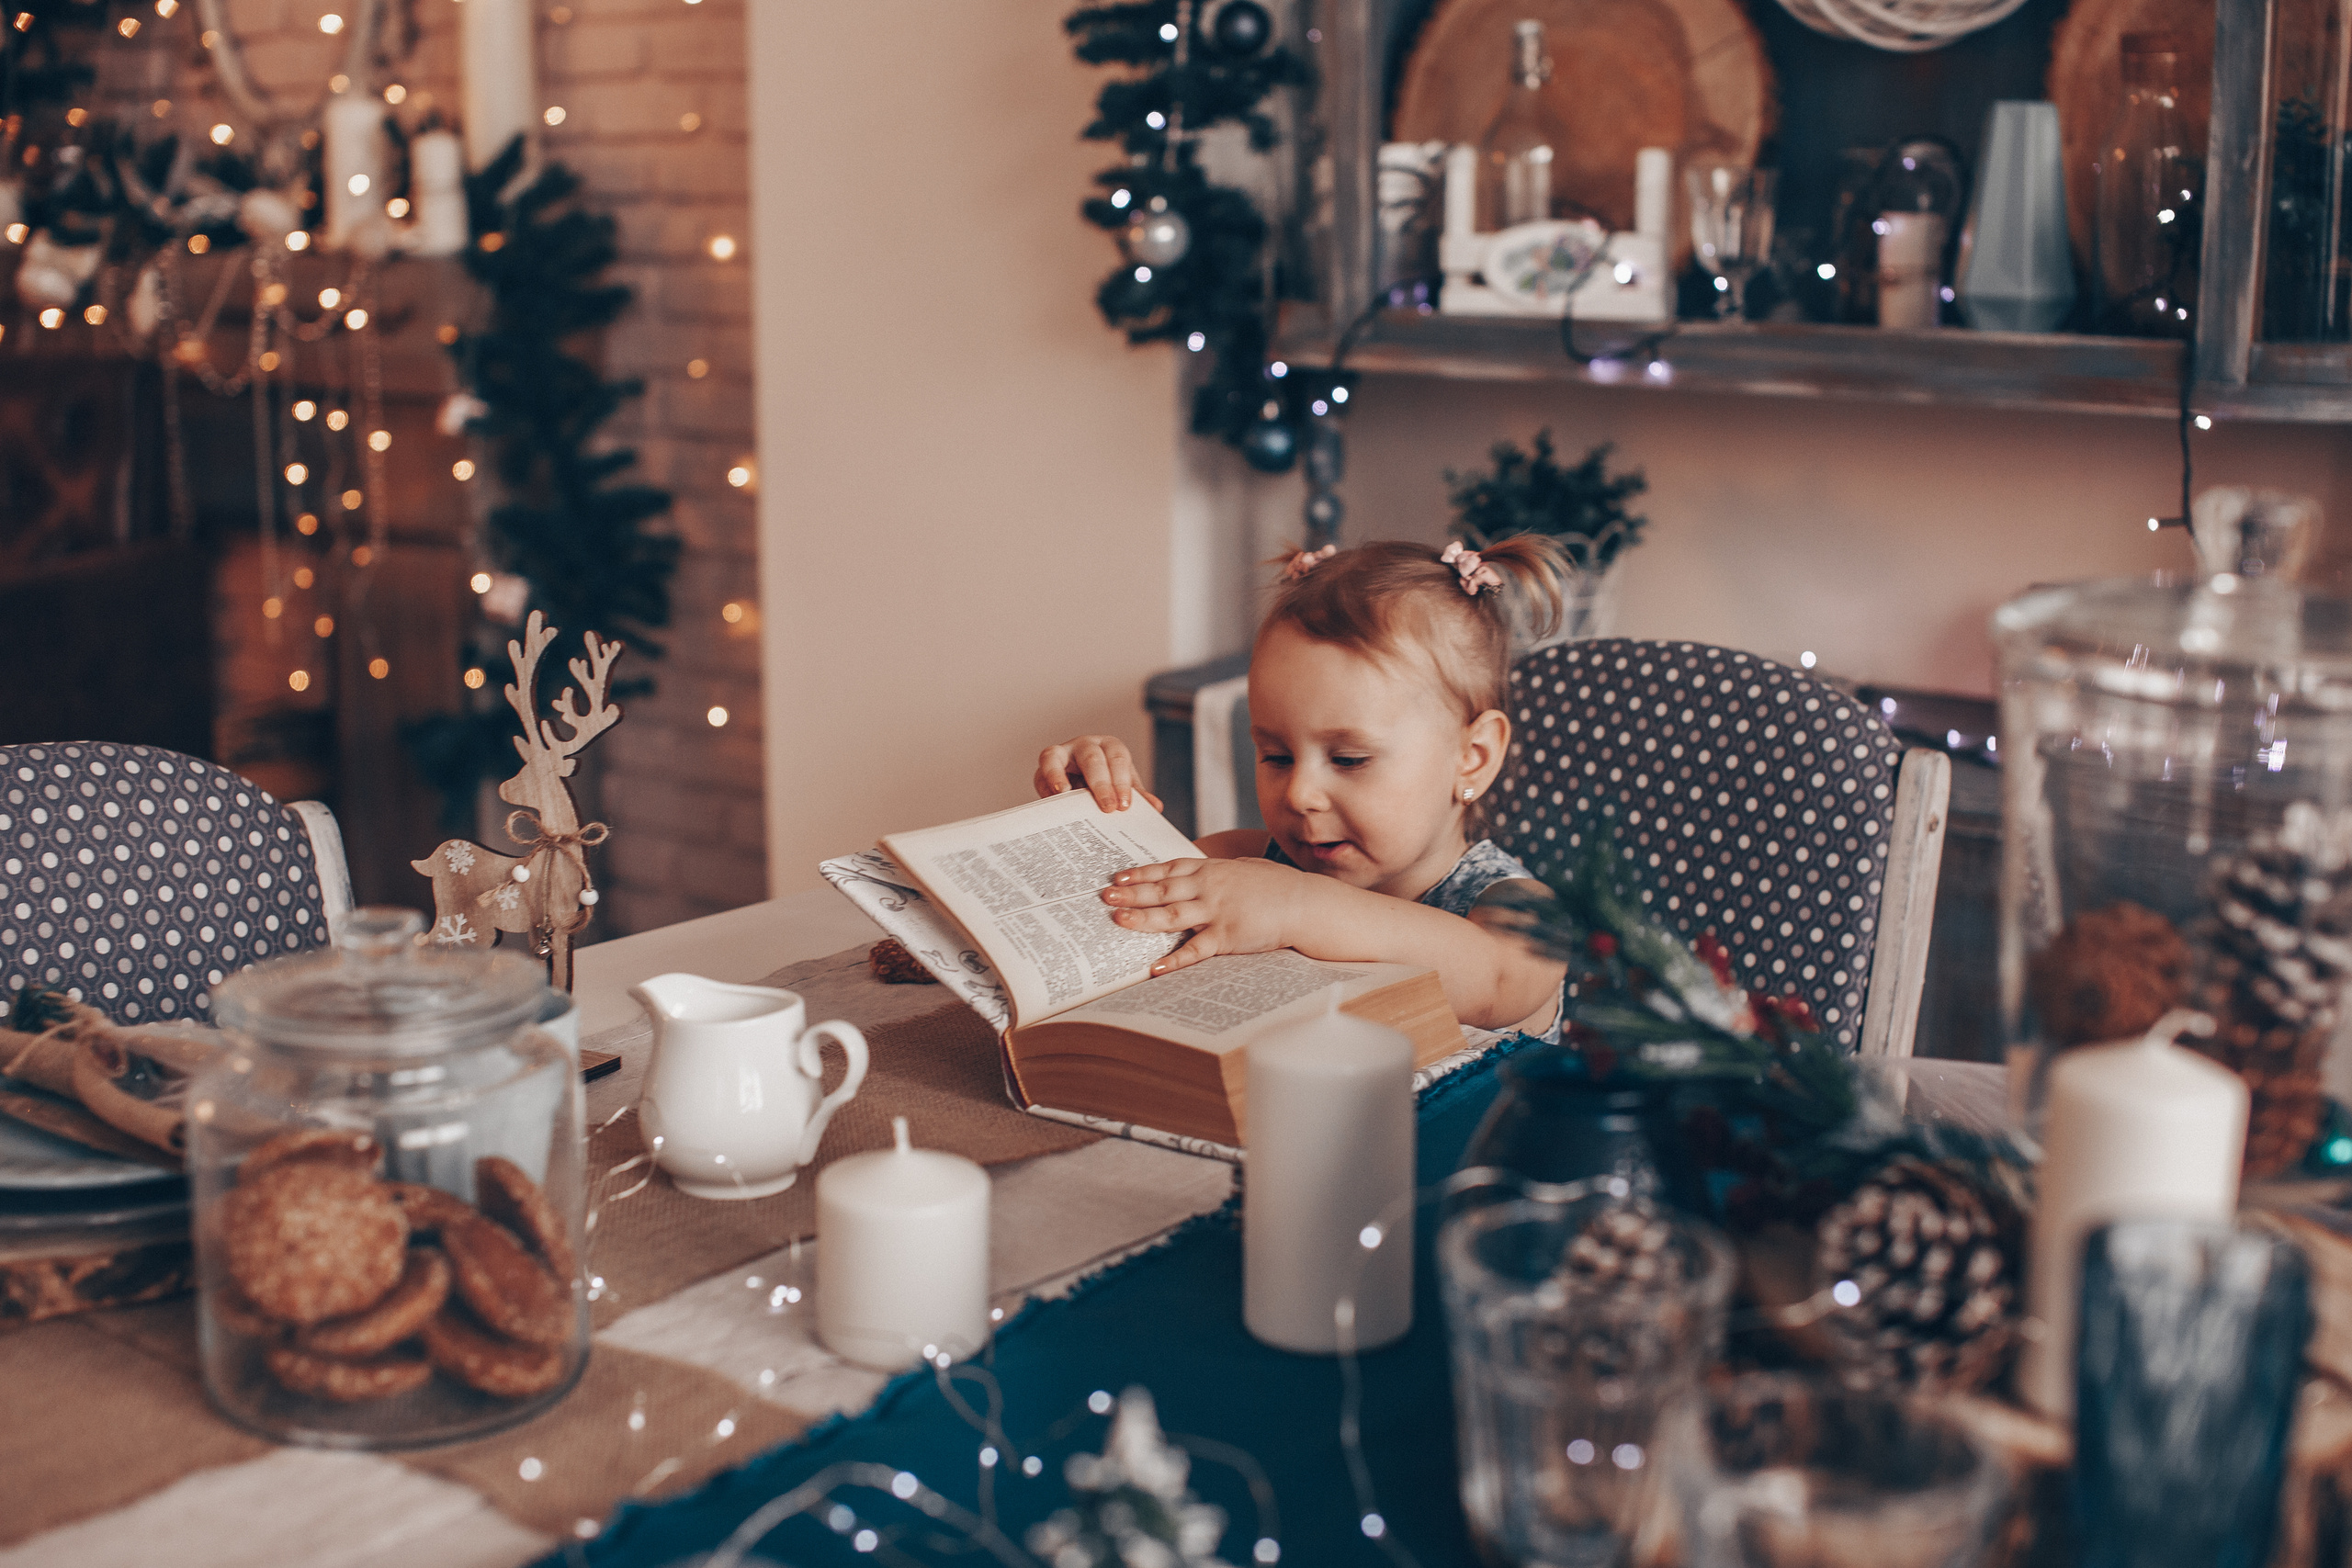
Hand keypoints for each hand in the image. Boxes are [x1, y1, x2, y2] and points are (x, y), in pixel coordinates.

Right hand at [1034, 735, 1162, 813]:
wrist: (1082, 783)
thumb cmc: (1106, 783)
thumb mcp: (1121, 788)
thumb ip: (1137, 797)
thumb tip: (1156, 807)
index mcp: (1112, 747)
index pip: (1118, 760)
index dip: (1122, 782)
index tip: (1124, 806)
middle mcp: (1088, 744)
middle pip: (1093, 758)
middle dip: (1101, 784)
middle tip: (1108, 808)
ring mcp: (1065, 750)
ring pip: (1058, 755)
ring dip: (1060, 776)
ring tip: (1065, 794)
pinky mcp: (1048, 761)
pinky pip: (1044, 766)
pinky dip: (1047, 779)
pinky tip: (1054, 796)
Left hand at [1102, 856, 1314, 973]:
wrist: (1305, 903)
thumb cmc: (1275, 886)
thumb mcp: (1243, 869)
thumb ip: (1217, 872)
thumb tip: (1197, 871)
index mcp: (1212, 869)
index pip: (1169, 869)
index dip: (1141, 872)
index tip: (1118, 876)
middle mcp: (1209, 887)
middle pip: (1162, 889)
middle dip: (1131, 893)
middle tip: (1105, 896)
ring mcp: (1217, 911)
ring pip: (1172, 915)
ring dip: (1143, 919)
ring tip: (1118, 921)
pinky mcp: (1228, 936)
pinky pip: (1196, 949)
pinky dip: (1174, 959)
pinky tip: (1155, 967)